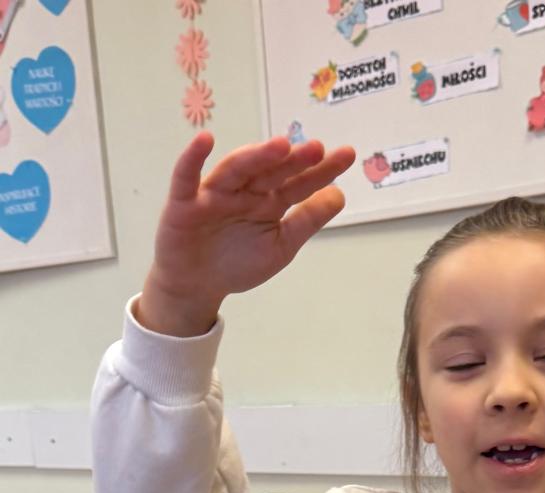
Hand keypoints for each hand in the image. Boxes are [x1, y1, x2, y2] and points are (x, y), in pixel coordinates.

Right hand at [138, 132, 355, 333]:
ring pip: (236, 170)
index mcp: (268, 202)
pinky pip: (186, 178)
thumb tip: (340, 195)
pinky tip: (204, 141)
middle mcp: (244, 192)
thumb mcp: (281, 245)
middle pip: (270, 172)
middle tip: (316, 149)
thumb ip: (307, 221)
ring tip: (280, 146)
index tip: (347, 155)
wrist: (197, 287)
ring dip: (255, 156)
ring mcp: (215, 194)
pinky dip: (192, 159)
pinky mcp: (184, 204)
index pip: (298, 183)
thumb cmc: (237, 262)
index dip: (321, 170)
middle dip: (292, 160)